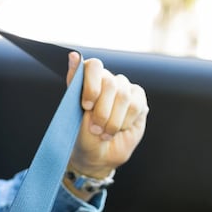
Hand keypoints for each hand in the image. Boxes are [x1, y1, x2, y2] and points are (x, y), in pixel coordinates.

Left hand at [65, 52, 148, 178]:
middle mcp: (107, 81)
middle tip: (95, 129)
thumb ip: (74, 83)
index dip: (92, 85)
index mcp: (88, 79)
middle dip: (102, 111)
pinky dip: (125, 122)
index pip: (93, 66)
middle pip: (110, 83)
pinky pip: (136, 106)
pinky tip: (119, 128)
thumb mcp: (72, 111)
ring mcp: (124, 89)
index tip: (86, 106)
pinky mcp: (139, 100)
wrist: (98, 156)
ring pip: (124, 97)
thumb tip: (73, 54)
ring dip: (113, 121)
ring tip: (105, 133)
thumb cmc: (82, 135)